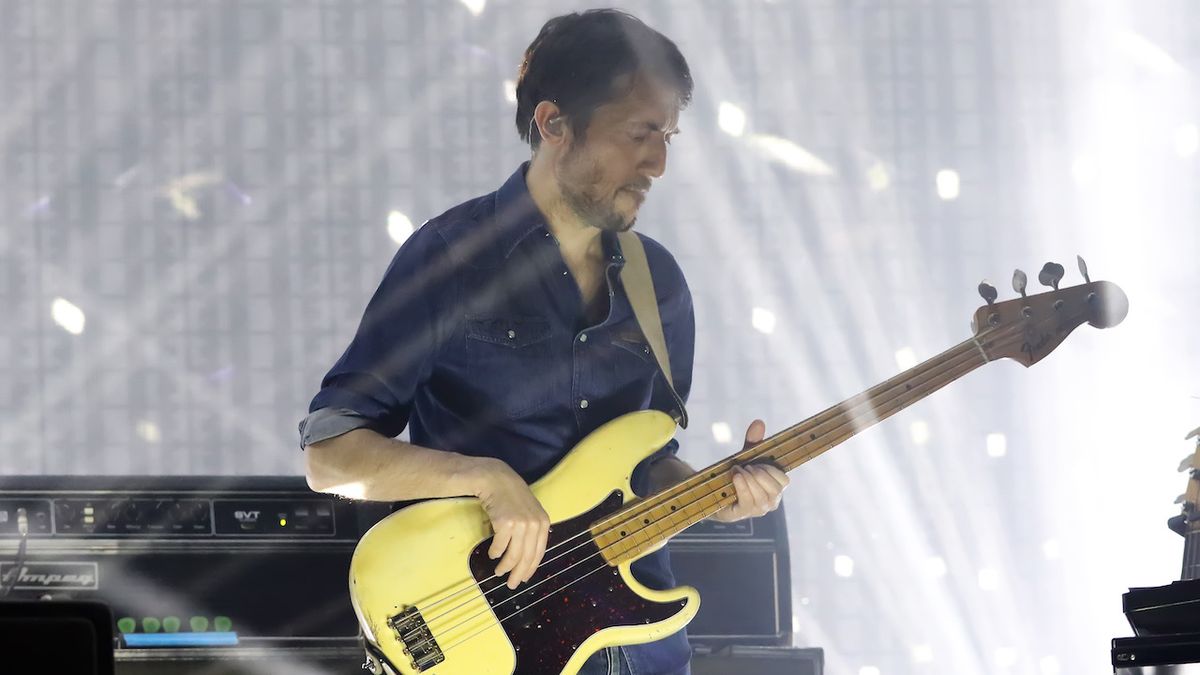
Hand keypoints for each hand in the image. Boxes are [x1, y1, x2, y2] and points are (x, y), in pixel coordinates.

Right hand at [468, 458, 550, 588]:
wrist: (496, 479)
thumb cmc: (511, 497)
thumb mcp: (529, 512)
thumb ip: (532, 531)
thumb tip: (527, 556)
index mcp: (544, 523)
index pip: (539, 553)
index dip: (531, 568)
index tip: (524, 579)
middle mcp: (535, 524)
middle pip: (527, 557)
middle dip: (518, 574)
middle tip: (511, 585)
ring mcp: (521, 524)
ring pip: (513, 555)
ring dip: (505, 566)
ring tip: (499, 572)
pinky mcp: (505, 523)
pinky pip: (499, 546)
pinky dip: (495, 553)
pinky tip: (492, 554)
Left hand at [712, 419, 789, 522]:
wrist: (714, 491)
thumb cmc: (737, 474)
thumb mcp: (746, 456)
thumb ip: (753, 442)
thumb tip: (759, 422)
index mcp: (776, 488)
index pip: (783, 480)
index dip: (771, 470)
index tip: (757, 462)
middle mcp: (771, 501)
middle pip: (774, 488)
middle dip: (759, 474)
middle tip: (746, 466)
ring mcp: (758, 510)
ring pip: (761, 495)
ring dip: (749, 479)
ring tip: (737, 470)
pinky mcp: (743, 513)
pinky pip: (748, 500)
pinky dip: (742, 486)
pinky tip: (736, 476)